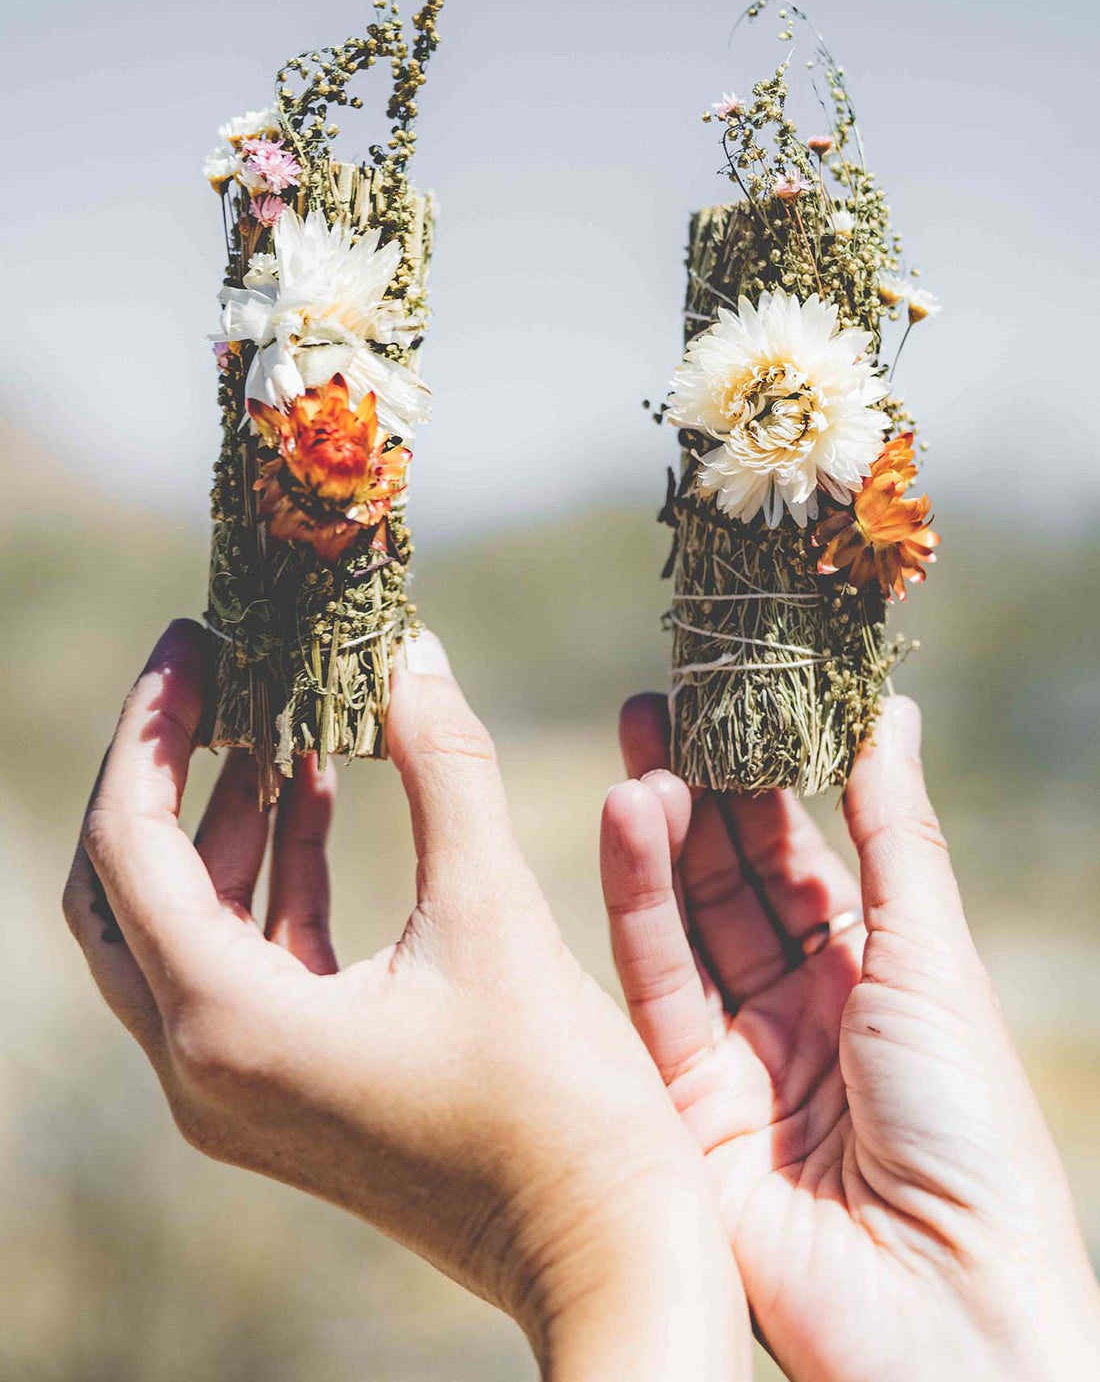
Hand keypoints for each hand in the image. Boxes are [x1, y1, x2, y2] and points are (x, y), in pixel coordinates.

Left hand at [64, 621, 745, 1380]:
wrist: (605, 1249)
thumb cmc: (557, 1101)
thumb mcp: (495, 913)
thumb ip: (446, 769)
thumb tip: (414, 651)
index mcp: (228, 1027)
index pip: (130, 844)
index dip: (152, 727)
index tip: (195, 640)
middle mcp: (206, 1067)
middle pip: (124, 889)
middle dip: (166, 770)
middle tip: (217, 674)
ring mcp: (241, 1090)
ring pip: (181, 926)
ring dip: (223, 819)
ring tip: (279, 717)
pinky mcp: (289, 1092)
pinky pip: (242, 961)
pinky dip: (269, 877)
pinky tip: (321, 800)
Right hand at [601, 694, 1099, 1381]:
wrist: (942, 1312)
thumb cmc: (971, 1129)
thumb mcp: (931, 958)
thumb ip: (896, 835)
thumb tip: (894, 713)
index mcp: (875, 980)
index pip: (805, 857)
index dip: (767, 780)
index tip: (731, 699)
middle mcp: (799, 1014)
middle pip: (734, 883)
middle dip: (699, 793)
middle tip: (658, 702)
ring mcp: (737, 1059)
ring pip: (686, 923)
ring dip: (660, 832)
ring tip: (638, 743)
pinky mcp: (678, 1104)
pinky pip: (653, 983)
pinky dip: (634, 898)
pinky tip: (625, 816)